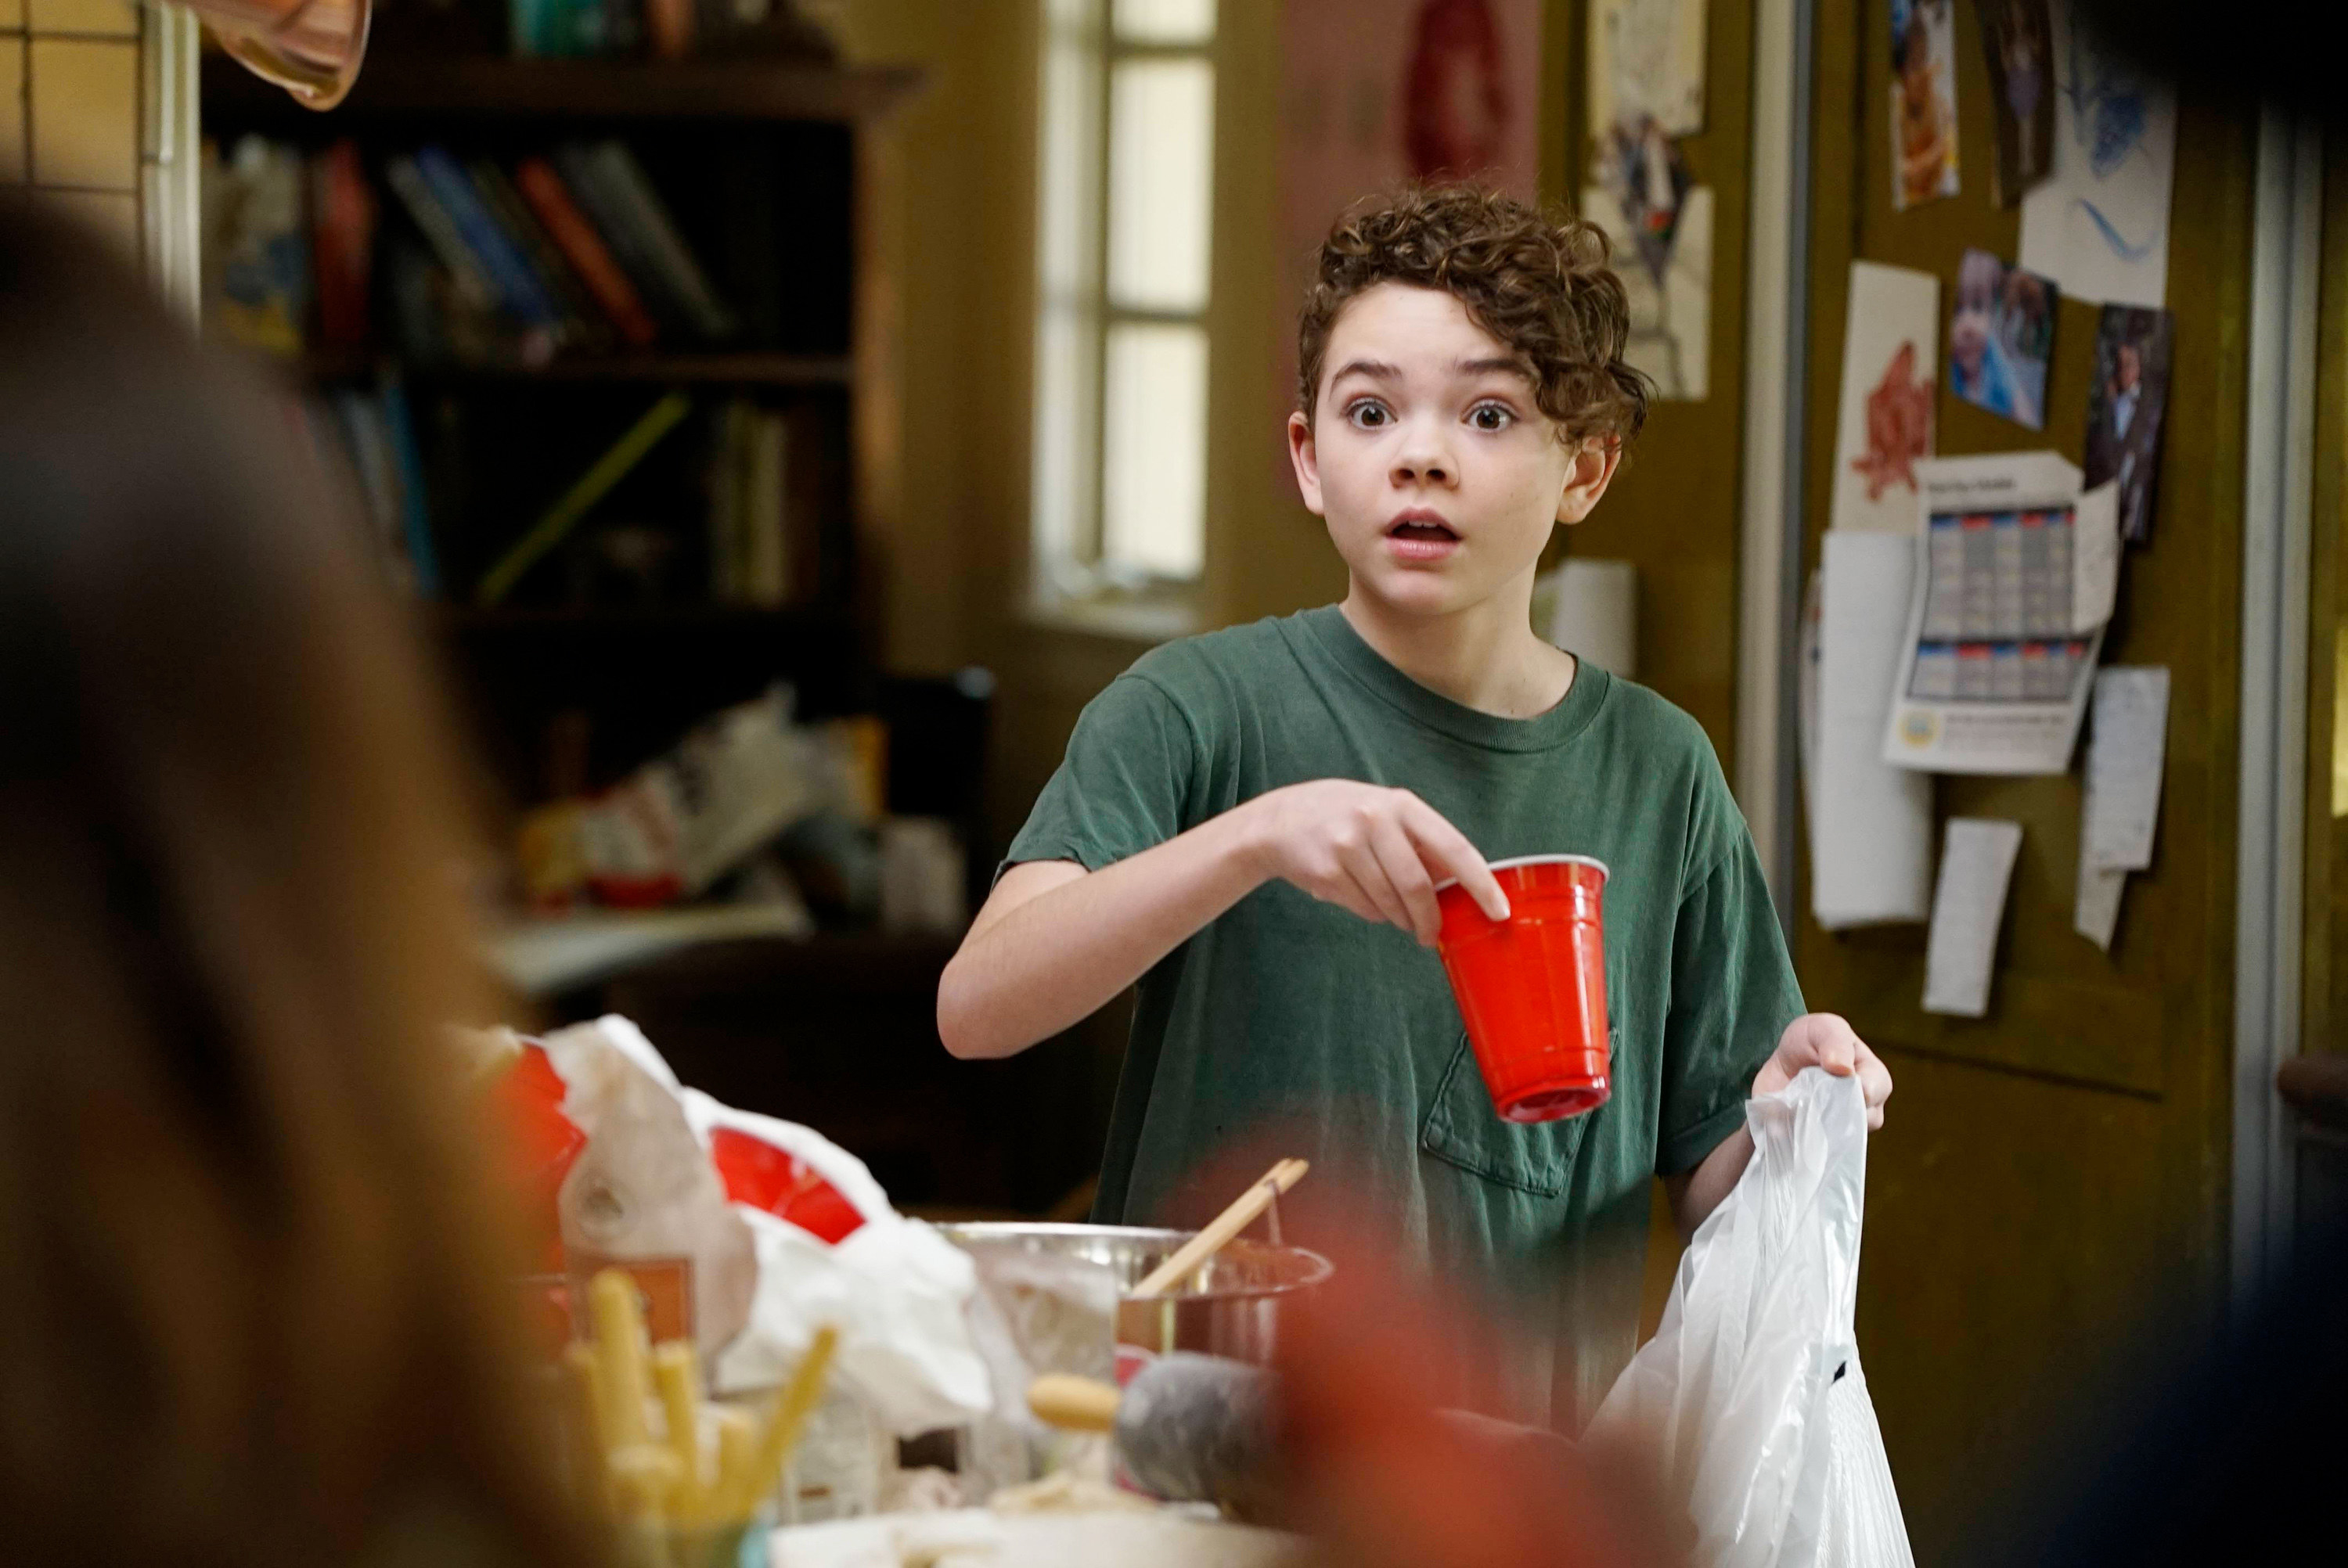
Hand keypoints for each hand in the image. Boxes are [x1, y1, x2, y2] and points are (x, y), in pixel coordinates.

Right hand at [1240, 781, 1508, 945]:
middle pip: (1418, 886)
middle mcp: (1374, 820)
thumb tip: (1462, 885)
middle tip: (1432, 936)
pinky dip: (1371, 913)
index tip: (1500, 911)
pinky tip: (1359, 895)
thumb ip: (1421, 843)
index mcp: (1401, 804)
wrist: (1279, 820)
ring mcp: (1347, 845)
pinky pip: (1363, 908)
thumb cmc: (1344, 817)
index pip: (1454, 847)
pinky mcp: (1326, 872)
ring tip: (1392, 912)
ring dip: (1398, 918)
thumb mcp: (1385, 813)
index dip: (1480, 883)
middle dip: (1430, 919)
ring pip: (1390, 903)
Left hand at [1754, 1012, 1892, 1129]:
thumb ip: (1835, 1042)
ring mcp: (1841, 1129)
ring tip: (1794, 1107)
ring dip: (1813, 1125)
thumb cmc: (1811, 1041)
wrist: (1783, 1063)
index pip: (1873, 1090)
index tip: (1833, 1075)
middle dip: (1832, 1110)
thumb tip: (1843, 1069)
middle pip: (1860, 1122)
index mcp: (1873, 1078)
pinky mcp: (1814, 1141)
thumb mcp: (1824, 1028)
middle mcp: (1864, 1108)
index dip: (1855, 1088)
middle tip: (1809, 1095)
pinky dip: (1791, 1136)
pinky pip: (1808, 1149)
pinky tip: (1780, 1126)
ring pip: (1836, 1140)